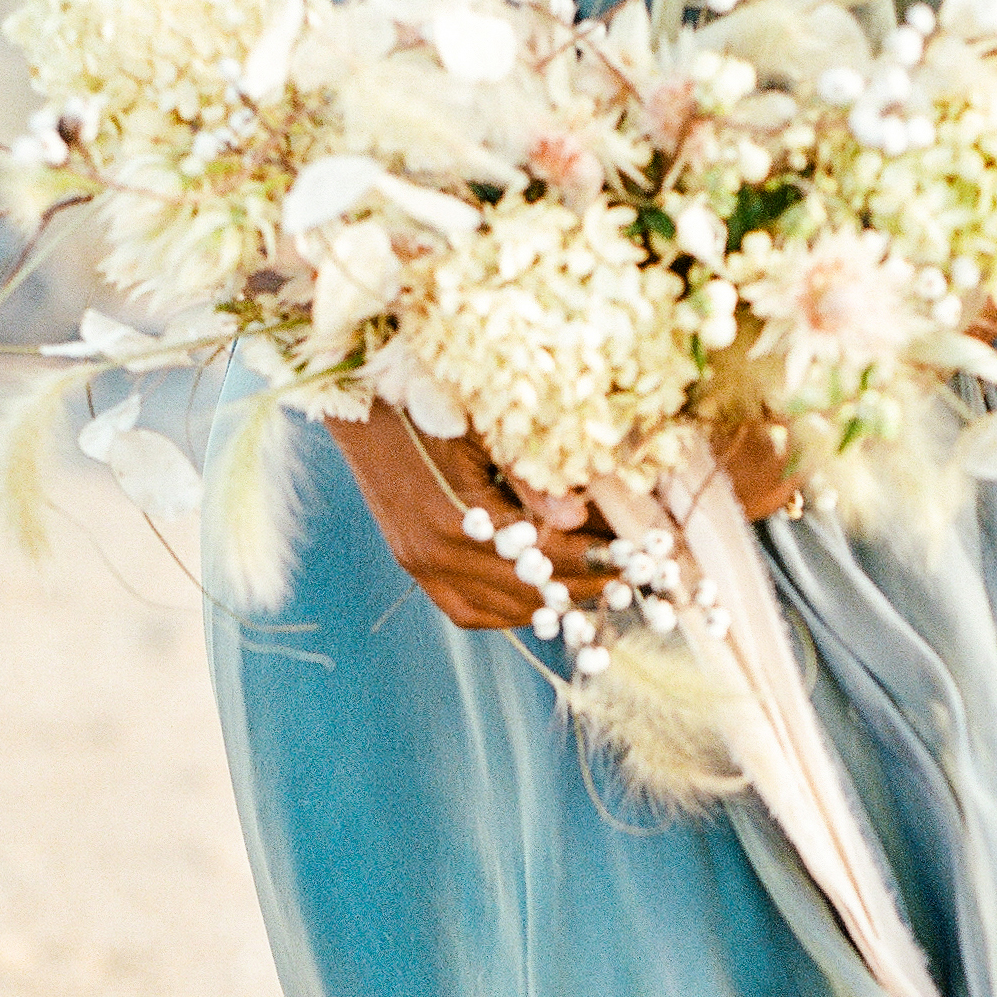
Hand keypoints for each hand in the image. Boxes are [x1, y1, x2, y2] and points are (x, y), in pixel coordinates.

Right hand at [328, 405, 798, 629]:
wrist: (353, 385)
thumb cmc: (428, 385)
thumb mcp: (484, 415)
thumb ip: (529, 472)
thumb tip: (579, 517)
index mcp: (453, 514)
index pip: (545, 558)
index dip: (598, 562)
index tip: (642, 560)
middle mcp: (432, 551)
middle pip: (528, 594)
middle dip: (587, 589)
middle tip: (633, 580)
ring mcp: (417, 564)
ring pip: (500, 612)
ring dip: (553, 605)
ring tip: (598, 589)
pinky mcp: (411, 564)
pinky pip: (467, 610)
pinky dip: (510, 609)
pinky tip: (541, 594)